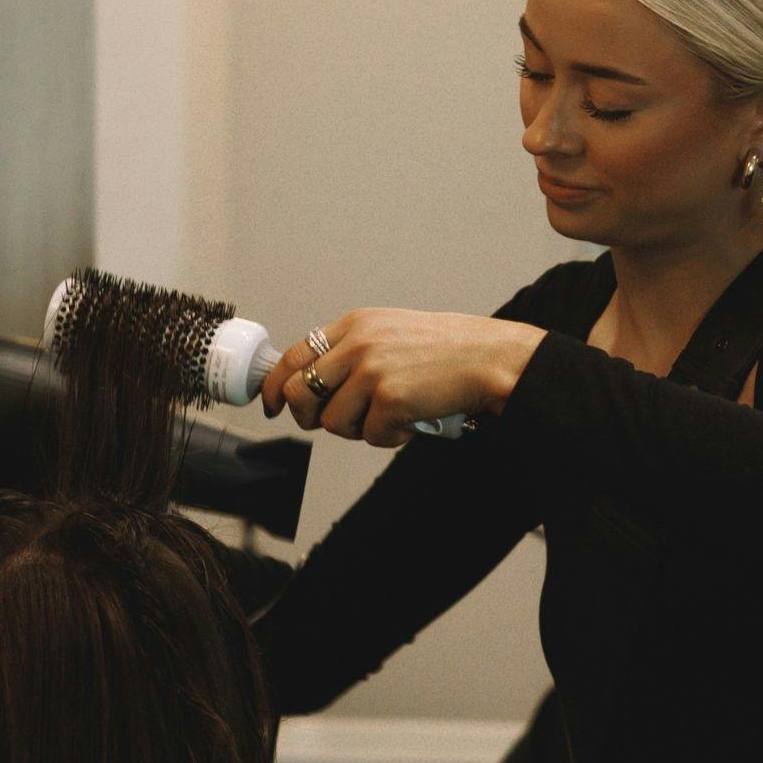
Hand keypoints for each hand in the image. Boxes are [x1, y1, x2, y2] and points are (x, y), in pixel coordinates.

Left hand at [259, 309, 545, 447]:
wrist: (490, 358)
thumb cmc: (446, 351)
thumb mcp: (390, 333)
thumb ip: (352, 351)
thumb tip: (314, 384)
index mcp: (353, 325)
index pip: (293, 356)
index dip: (274, 386)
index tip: (271, 405)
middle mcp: (357, 344)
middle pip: (299, 393)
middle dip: (308, 417)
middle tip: (332, 423)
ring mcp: (372, 370)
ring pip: (331, 422)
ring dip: (358, 429)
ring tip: (389, 415)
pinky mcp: (390, 398)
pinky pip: (368, 437)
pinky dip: (388, 437)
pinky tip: (410, 421)